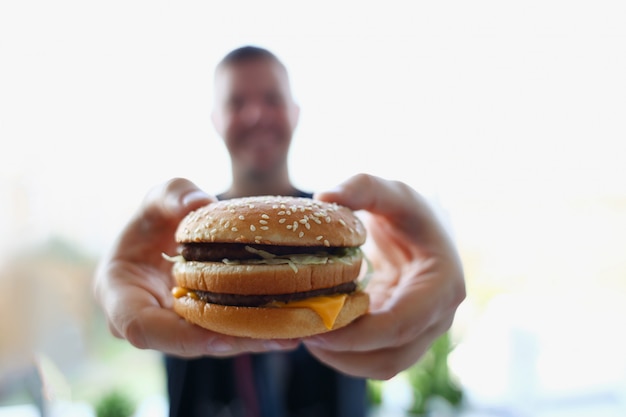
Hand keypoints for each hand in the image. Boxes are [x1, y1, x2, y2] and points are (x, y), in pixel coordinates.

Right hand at [93, 178, 298, 356]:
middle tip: (278, 337)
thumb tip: (200, 201)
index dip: (180, 337)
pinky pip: (225, 334)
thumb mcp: (159, 198)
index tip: (219, 338)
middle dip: (233, 342)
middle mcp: (145, 322)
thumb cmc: (155, 217)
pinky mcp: (198, 329)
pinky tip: (291, 329)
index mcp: (119, 297)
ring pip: (212, 344)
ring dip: (252, 342)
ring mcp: (172, 330)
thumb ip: (174, 195)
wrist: (164, 235)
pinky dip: (255, 332)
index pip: (142, 329)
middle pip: (187, 344)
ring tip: (293, 335)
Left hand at [304, 173, 465, 379]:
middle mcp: (436, 317)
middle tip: (298, 331)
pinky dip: (341, 354)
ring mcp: (418, 331)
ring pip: (379, 365)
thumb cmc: (406, 209)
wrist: (421, 227)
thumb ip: (362, 187)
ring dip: (338, 358)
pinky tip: (313, 330)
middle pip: (389, 357)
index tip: (315, 326)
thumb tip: (325, 197)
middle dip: (342, 352)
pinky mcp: (398, 336)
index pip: (400, 325)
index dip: (357, 334)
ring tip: (301, 332)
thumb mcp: (390, 190)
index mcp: (443, 285)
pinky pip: (371, 358)